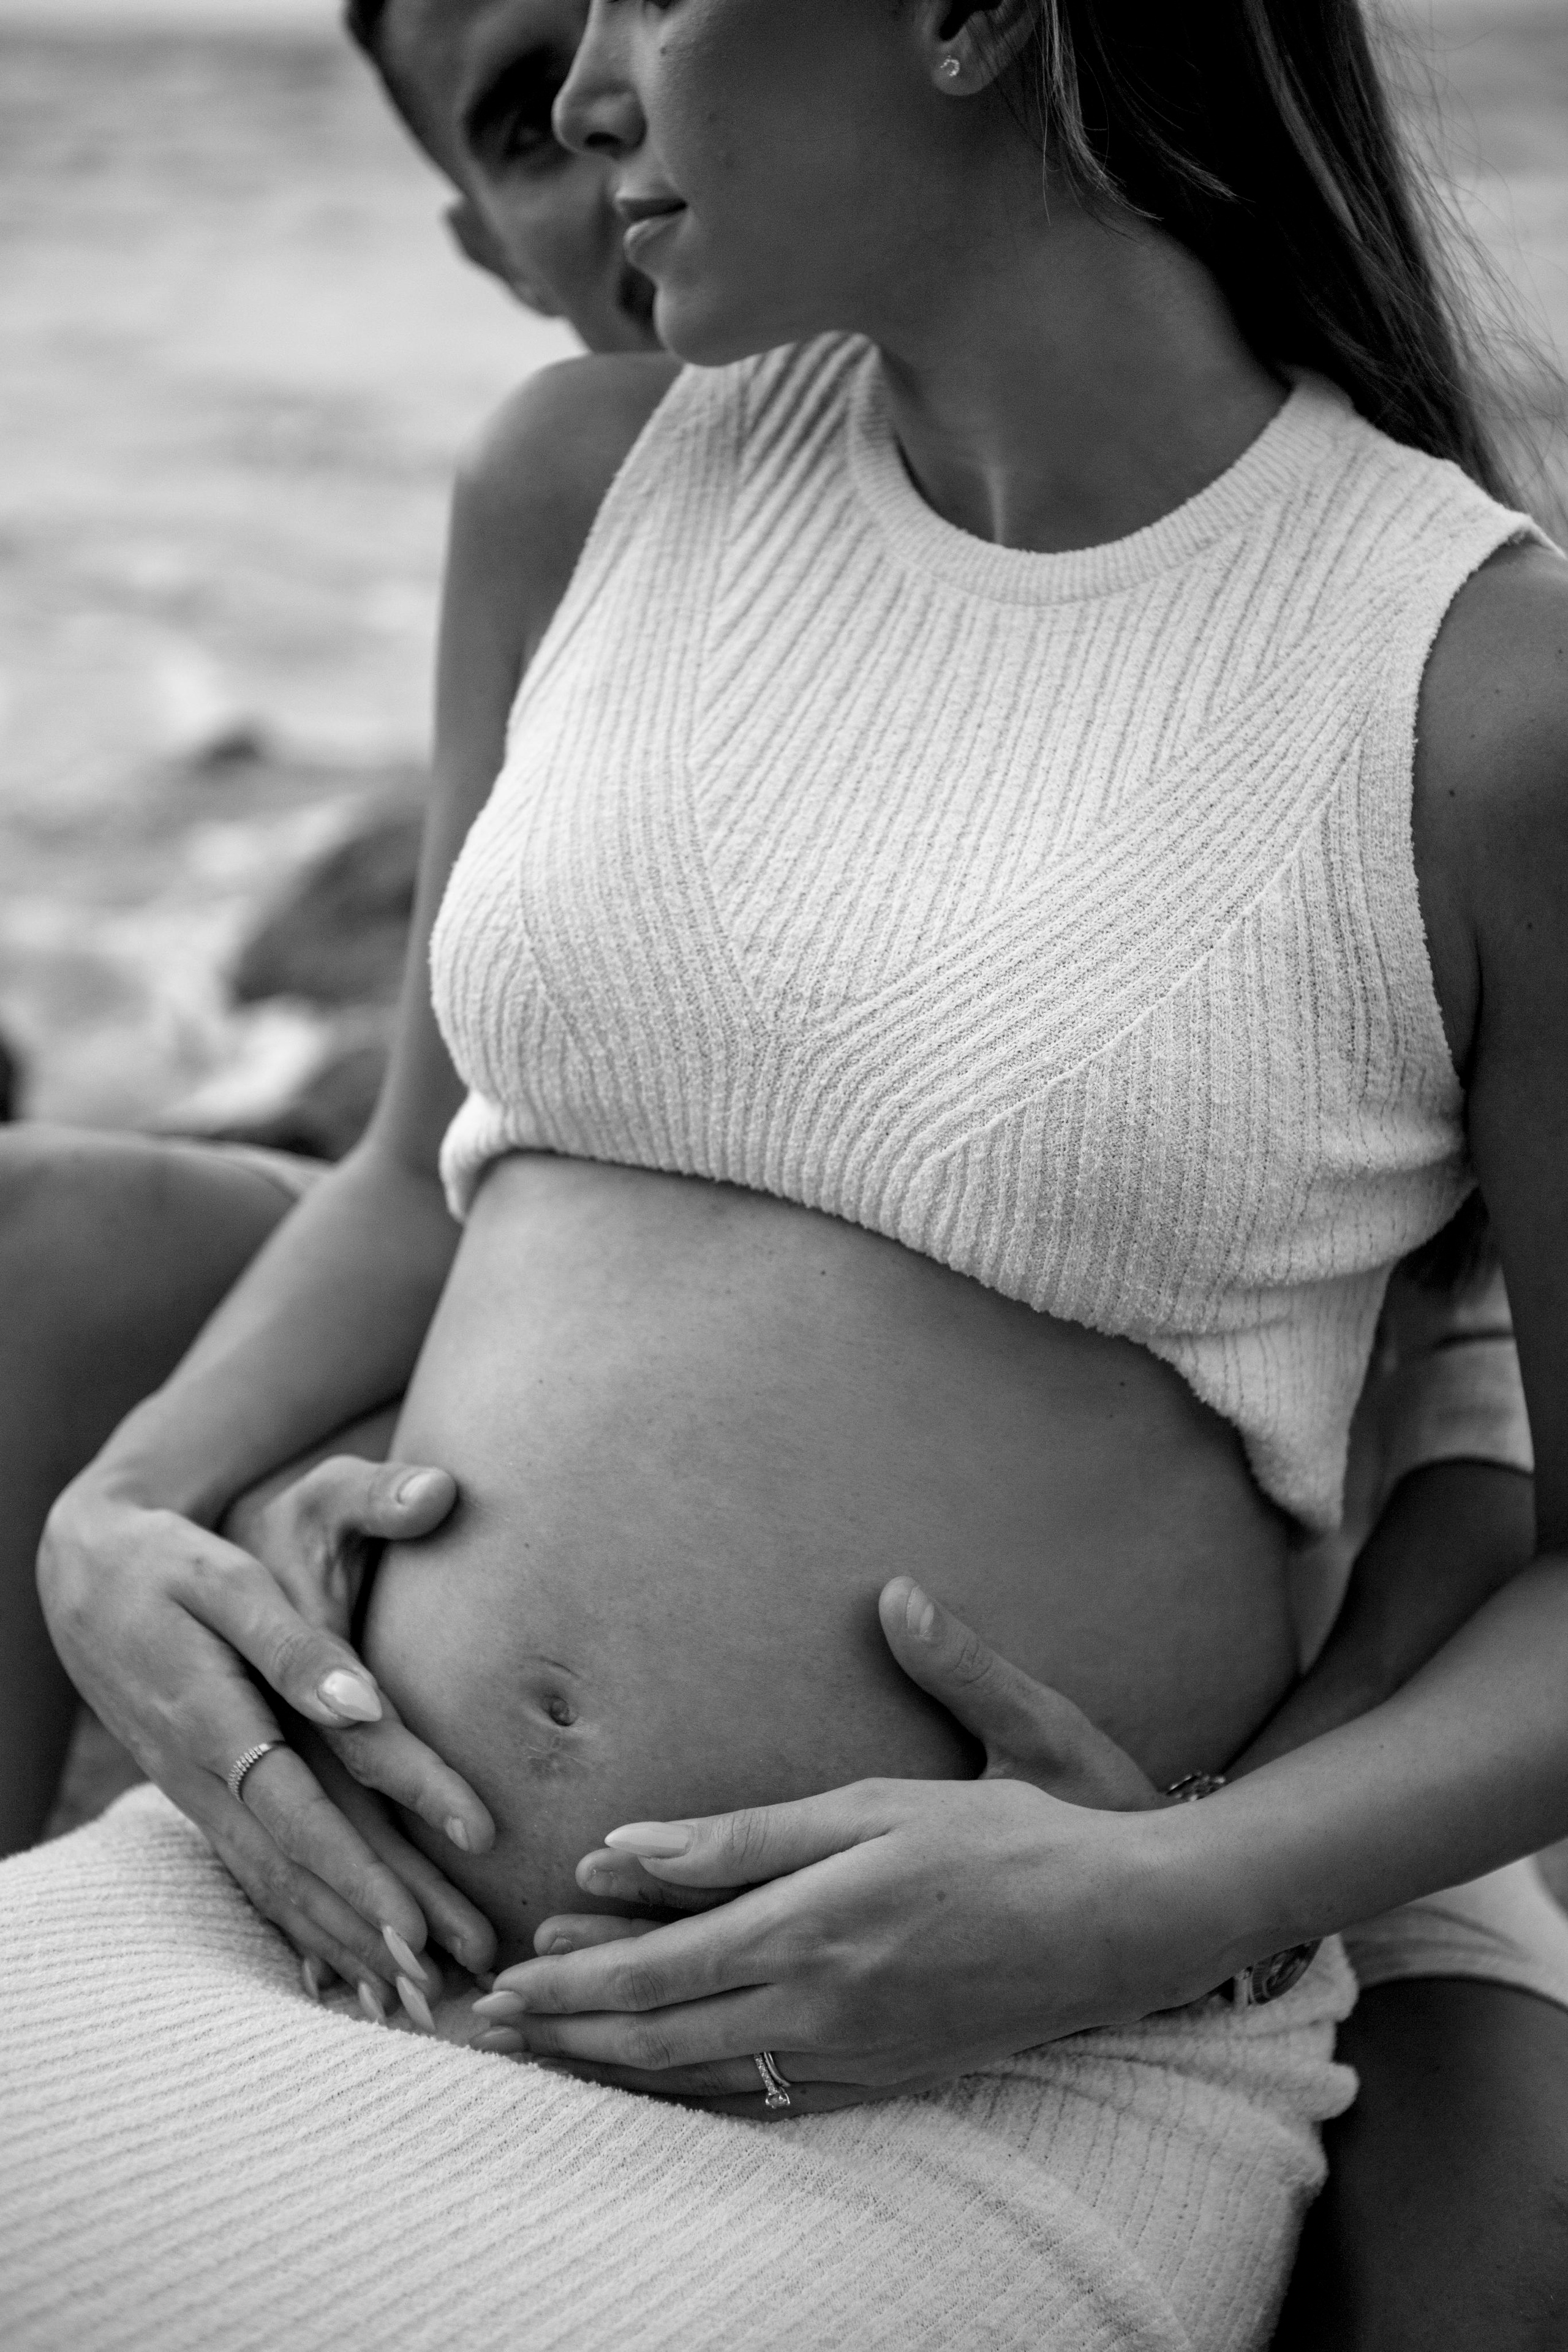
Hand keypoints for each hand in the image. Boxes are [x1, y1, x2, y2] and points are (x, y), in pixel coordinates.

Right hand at [39, 1456, 497, 2008]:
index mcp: (213, 1722)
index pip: (295, 1818)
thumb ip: (297, 1646)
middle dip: (364, 1937)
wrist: (85, 1576)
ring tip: (409, 1999)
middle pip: (289, 1873)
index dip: (354, 1877)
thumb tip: (366, 1705)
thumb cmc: (170, 1567)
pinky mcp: (202, 1797)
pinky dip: (300, 1924)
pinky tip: (340, 1967)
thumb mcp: (229, 1583)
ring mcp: (196, 1796)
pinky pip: (255, 1874)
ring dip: (338, 1946)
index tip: (410, 1931)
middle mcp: (201, 1778)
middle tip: (436, 1991)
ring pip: (272, 1887)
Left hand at [469, 1579, 1201, 2113]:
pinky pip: (766, 2097)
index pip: (657, 1969)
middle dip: (568, 2032)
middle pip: (662, 2036)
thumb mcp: (874, 1803)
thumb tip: (631, 1842)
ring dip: (616, 2067)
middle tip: (492, 2027)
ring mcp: (856, 2052)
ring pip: (704, 2077)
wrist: (1125, 1920)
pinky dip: (693, 2089)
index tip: (503, 1979)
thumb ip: (748, 1832)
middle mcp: (823, 2005)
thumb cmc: (1008, 1833)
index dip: (569, 1979)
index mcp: (813, 1925)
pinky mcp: (887, 2071)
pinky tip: (663, 2077)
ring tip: (549, 2052)